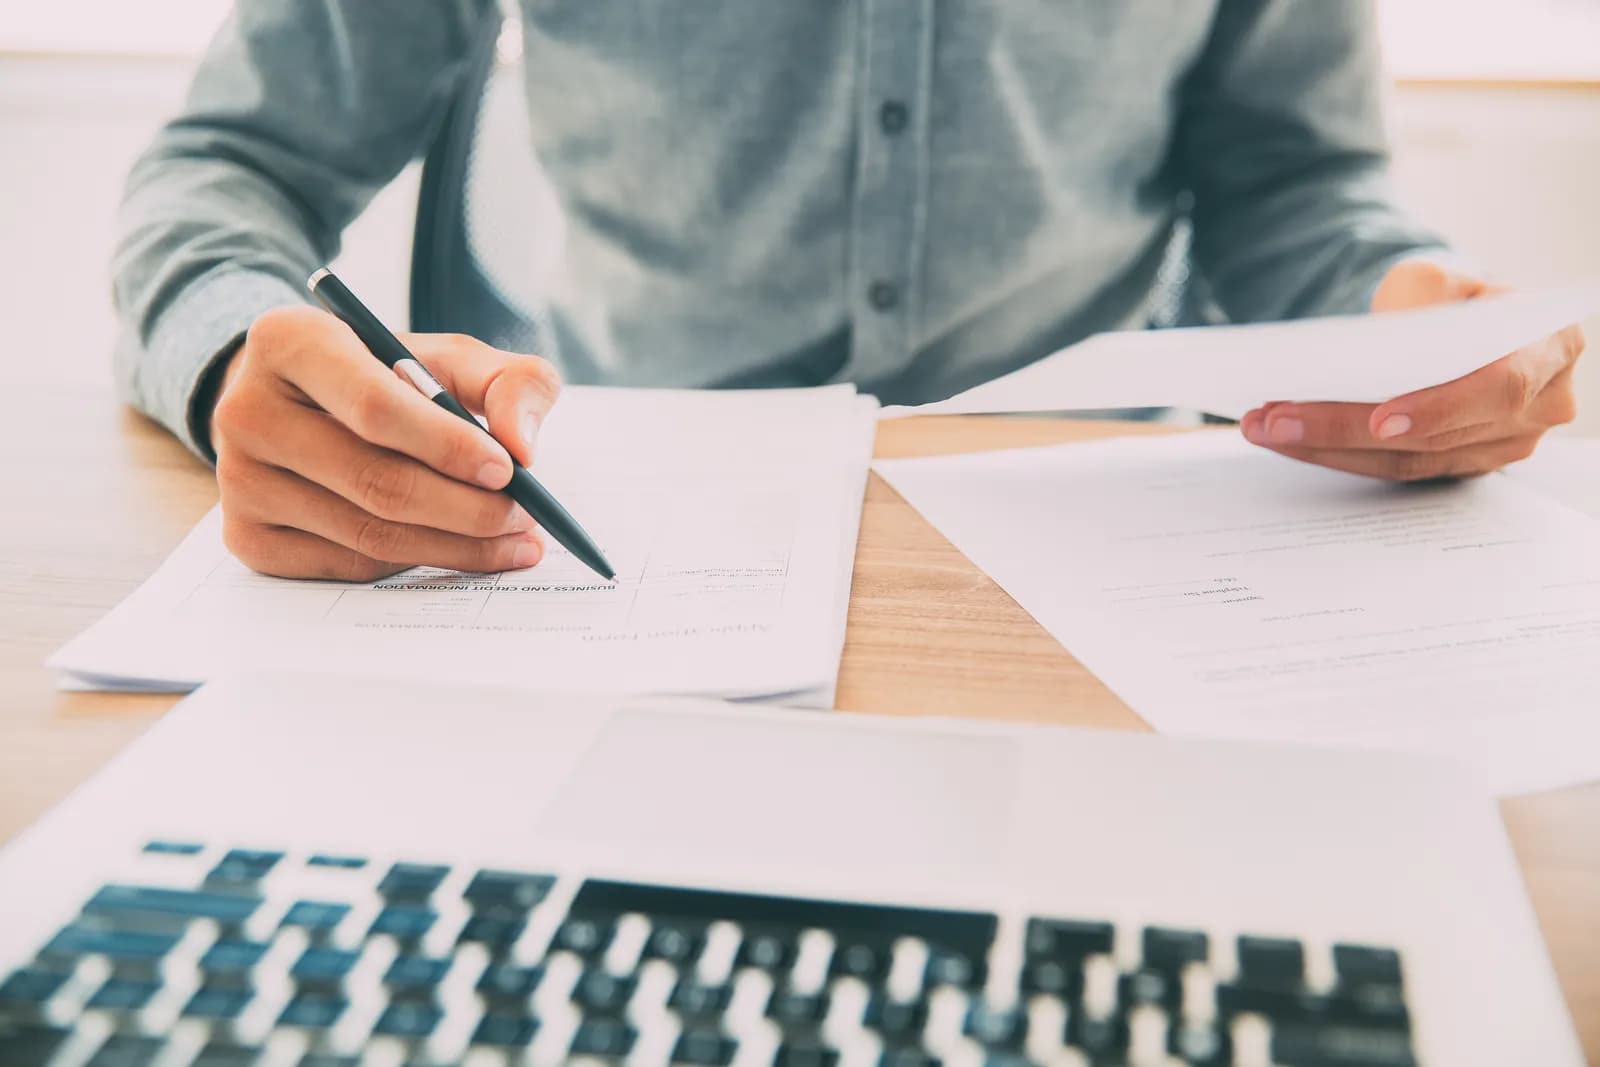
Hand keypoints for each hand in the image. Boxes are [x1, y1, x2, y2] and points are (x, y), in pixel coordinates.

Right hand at [211, 304, 561, 579]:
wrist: (302, 404)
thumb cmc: (386, 376)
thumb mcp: (450, 357)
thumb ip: (508, 382)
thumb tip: (523, 446)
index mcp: (289, 341)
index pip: (374, 406)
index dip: (447, 444)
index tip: (508, 470)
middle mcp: (245, 410)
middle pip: (374, 481)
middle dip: (466, 508)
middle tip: (526, 517)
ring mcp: (238, 481)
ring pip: (366, 534)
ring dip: (454, 546)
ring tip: (512, 540)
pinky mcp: (246, 537)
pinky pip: (348, 566)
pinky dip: (413, 564)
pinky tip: (456, 550)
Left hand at [1239, 259, 1585, 479]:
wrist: (1450, 323)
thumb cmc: (1446, 297)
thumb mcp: (1435, 277)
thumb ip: (1421, 298)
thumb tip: (1380, 343)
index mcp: (1551, 346)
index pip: (1498, 386)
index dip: (1438, 408)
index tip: (1379, 420)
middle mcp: (1541, 406)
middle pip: (1436, 434)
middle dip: (1345, 426)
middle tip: (1275, 417)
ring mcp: (1503, 445)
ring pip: (1407, 461)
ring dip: (1326, 447)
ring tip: (1263, 426)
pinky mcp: (1460, 465)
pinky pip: (1394, 471)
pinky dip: (1334, 454)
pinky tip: (1286, 438)